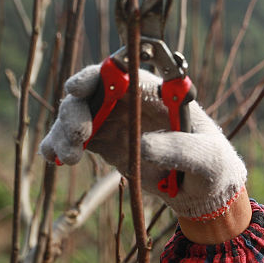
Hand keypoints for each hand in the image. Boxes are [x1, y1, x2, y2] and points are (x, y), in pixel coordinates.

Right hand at [39, 64, 246, 220]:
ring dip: (63, 131)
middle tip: (77, 136)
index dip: (96, 75)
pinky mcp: (104, 143)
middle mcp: (130, 101)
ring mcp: (114, 121)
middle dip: (76, 110)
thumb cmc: (211, 163)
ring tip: (67, 157)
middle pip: (92, 93)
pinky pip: (75, 140)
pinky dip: (58, 145)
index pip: (122, 72)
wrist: (202, 190)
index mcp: (156, 92)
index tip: (77, 89)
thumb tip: (143, 146)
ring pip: (77, 115)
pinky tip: (51, 156)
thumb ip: (179, 149)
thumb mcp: (205, 156)